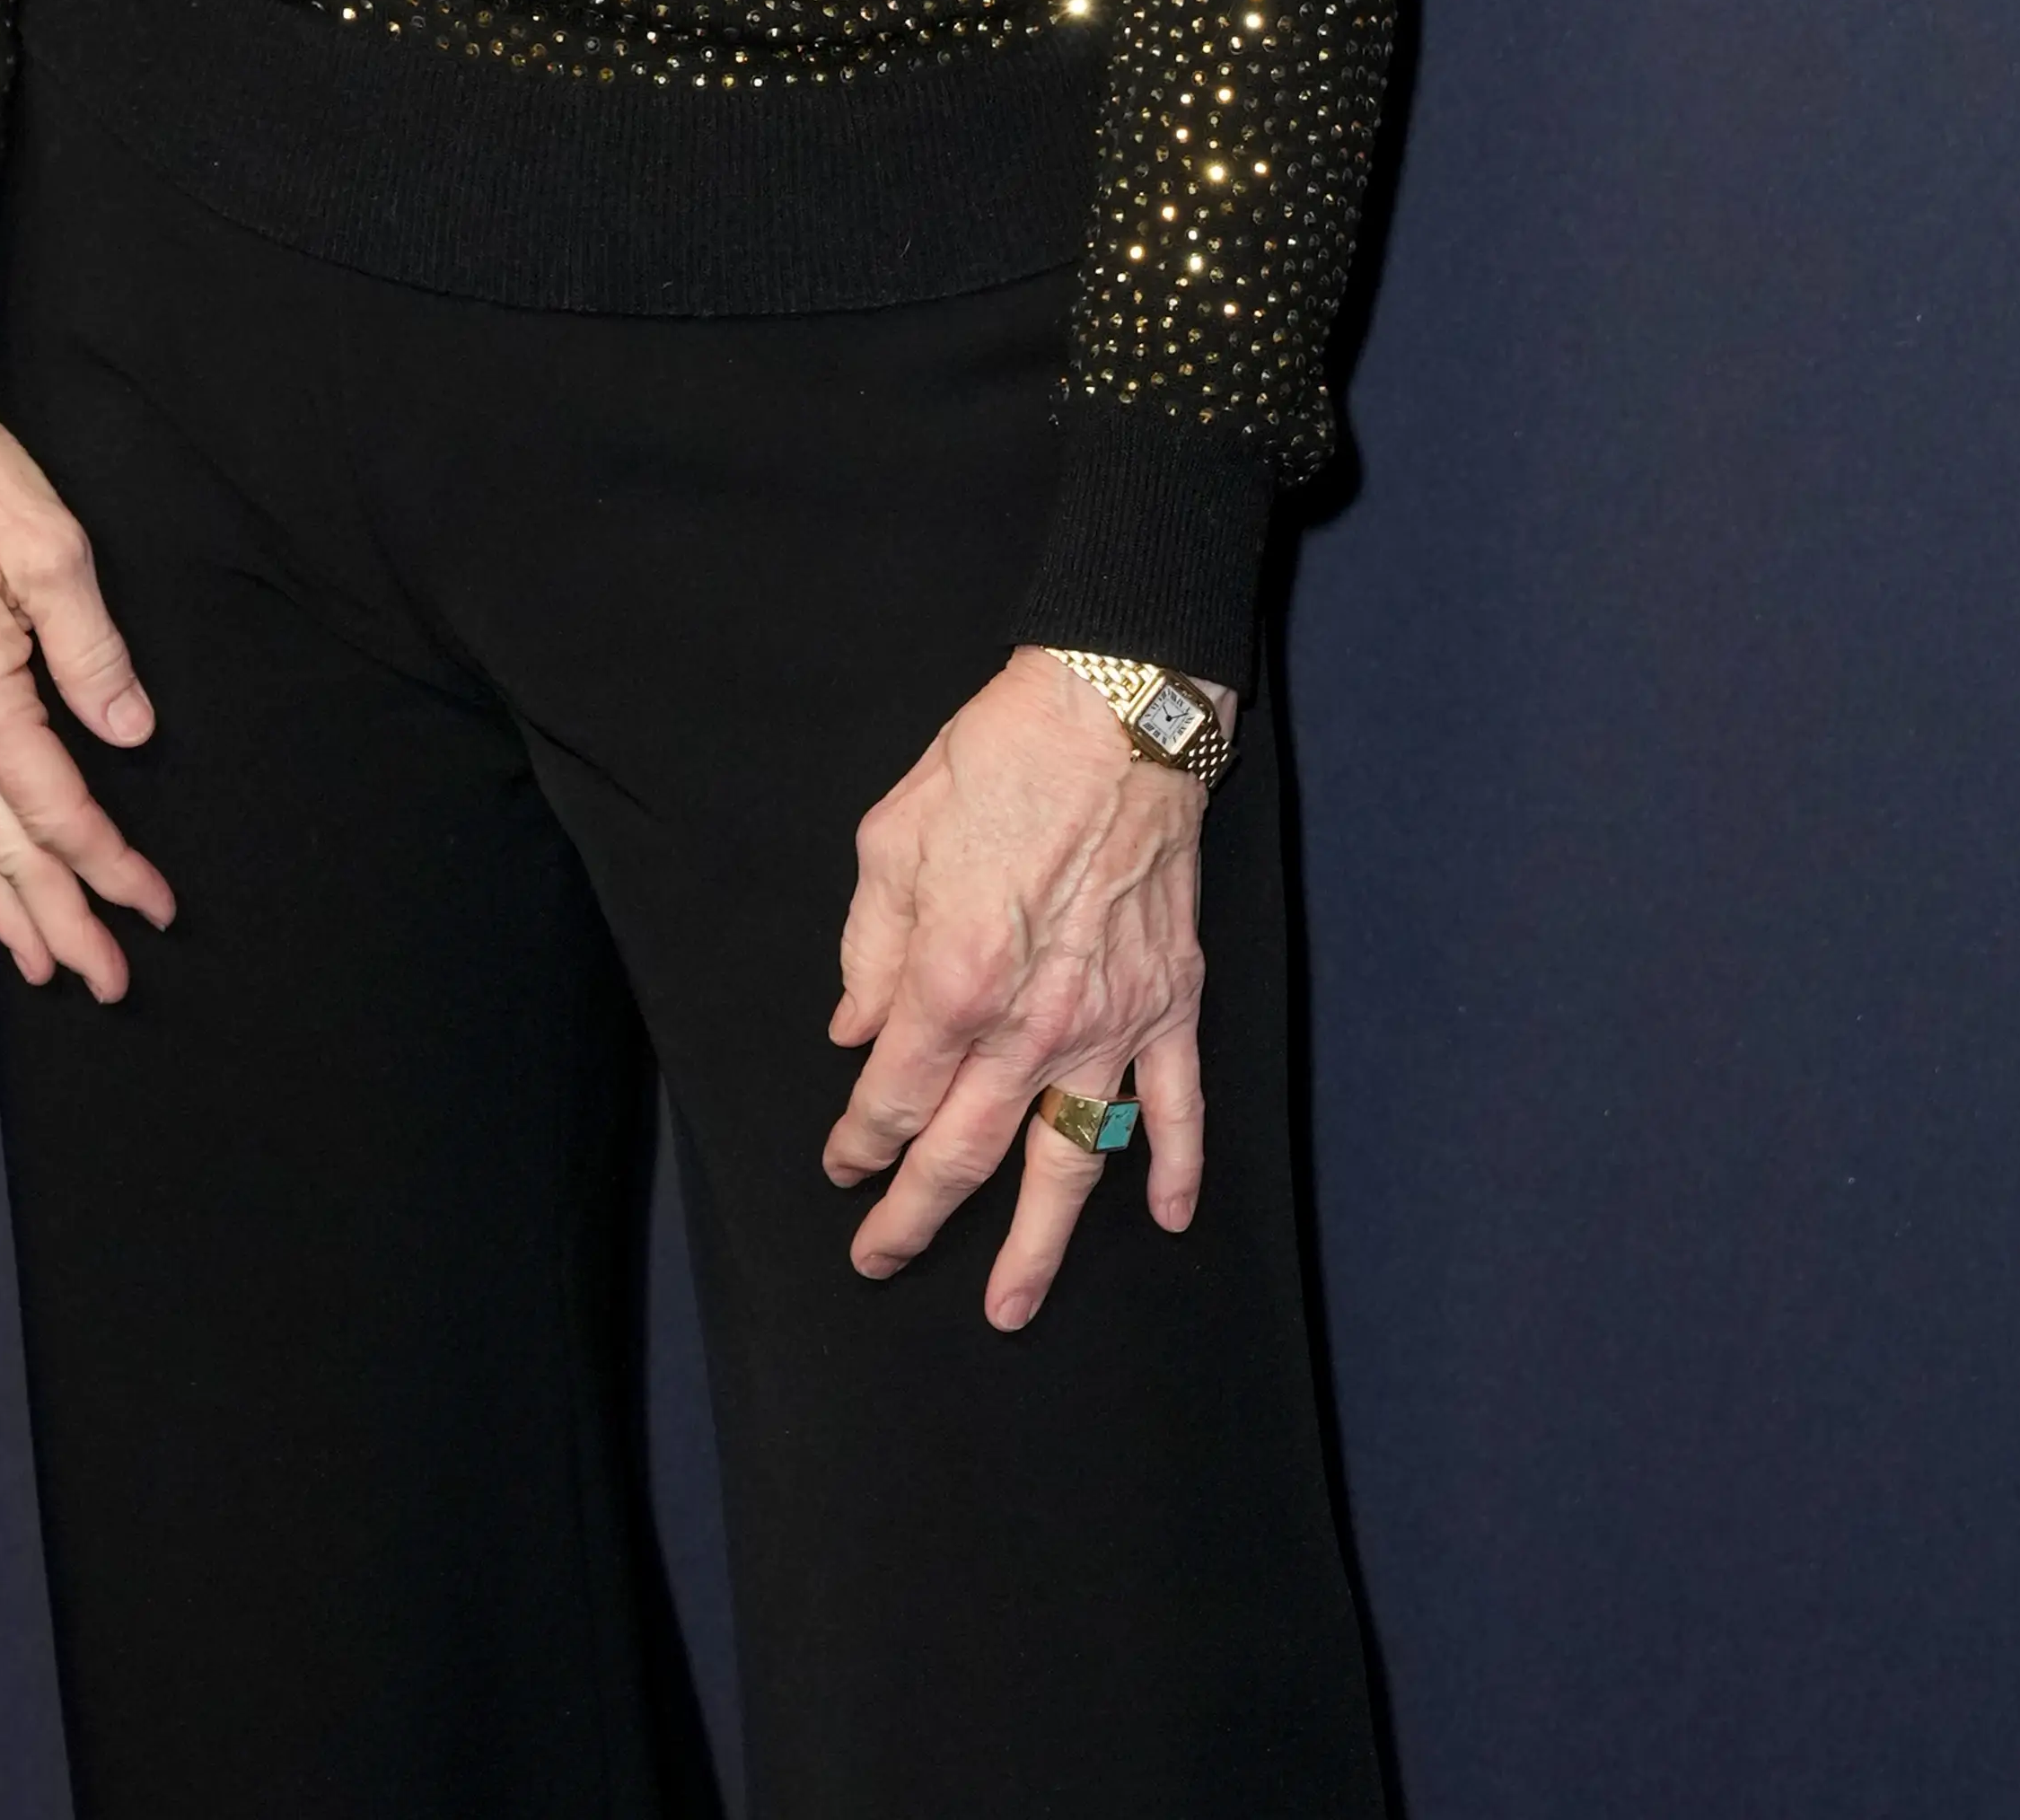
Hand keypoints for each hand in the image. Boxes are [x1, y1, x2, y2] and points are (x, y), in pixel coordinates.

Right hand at [0, 363, 175, 1001]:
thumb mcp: (52, 553)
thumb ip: (94, 654)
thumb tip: (131, 736)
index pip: (55, 808)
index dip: (109, 865)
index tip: (155, 907)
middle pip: (1, 847)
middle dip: (58, 919)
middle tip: (107, 984)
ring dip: (5, 903)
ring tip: (42, 962)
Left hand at [823, 645, 1232, 1330]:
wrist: (1113, 710)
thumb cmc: (996, 760)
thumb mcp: (892, 839)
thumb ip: (869, 948)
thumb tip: (855, 1031)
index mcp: (952, 979)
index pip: (892, 1094)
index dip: (859, 1139)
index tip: (843, 1163)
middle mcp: (1030, 1021)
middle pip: (966, 1151)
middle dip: (916, 1216)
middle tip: (881, 1260)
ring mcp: (1110, 1019)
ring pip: (1069, 1158)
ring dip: (1037, 1243)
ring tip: (1010, 1309)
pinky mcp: (1170, 999)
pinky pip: (1177, 1104)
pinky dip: (1175, 1166)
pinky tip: (1165, 1218)